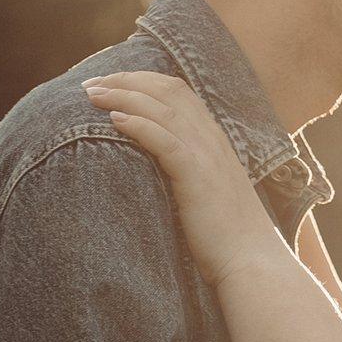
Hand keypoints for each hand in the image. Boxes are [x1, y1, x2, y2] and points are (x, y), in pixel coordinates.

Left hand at [85, 72, 278, 289]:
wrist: (251, 261)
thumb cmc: (226, 236)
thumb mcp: (207, 192)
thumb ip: (187, 171)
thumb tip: (155, 168)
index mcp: (215, 139)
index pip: (178, 91)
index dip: (142, 80)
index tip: (110, 82)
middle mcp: (212, 139)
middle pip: (166, 90)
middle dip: (125, 80)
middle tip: (91, 83)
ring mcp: (207, 156)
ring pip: (162, 109)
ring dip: (123, 96)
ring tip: (92, 95)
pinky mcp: (197, 177)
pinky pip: (165, 141)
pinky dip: (139, 125)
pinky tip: (114, 120)